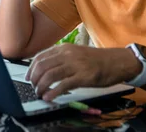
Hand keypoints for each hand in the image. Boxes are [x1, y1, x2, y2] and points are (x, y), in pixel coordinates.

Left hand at [25, 45, 140, 101]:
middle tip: (34, 88)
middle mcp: (68, 54)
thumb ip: (62, 58)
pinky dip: (53, 92)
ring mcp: (75, 65)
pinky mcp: (83, 77)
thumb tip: (46, 69)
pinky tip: (49, 97)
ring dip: (41, 86)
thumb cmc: (97, 60)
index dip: (31, 68)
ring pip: (50, 75)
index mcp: (64, 48)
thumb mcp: (76, 53)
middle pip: (42, 66)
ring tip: (39, 94)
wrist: (117, 61)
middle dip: (34, 79)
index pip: (40, 57)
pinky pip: (63, 85)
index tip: (28, 78)